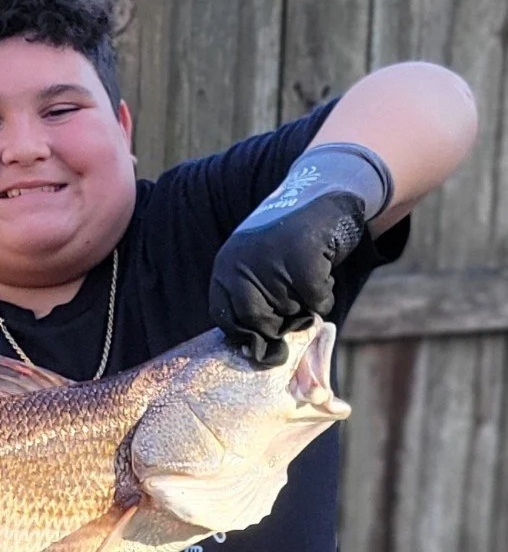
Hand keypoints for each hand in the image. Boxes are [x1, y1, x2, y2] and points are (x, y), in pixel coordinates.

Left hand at [210, 142, 392, 365]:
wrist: (322, 194)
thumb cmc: (289, 243)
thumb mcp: (256, 267)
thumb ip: (251, 303)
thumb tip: (261, 356)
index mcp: (226, 268)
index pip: (228, 320)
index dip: (249, 333)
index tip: (265, 335)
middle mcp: (242, 265)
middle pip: (261, 324)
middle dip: (282, 321)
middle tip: (294, 297)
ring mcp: (271, 263)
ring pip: (293, 314)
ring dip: (305, 303)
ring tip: (306, 271)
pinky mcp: (303, 262)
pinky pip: (317, 303)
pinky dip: (325, 293)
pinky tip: (322, 267)